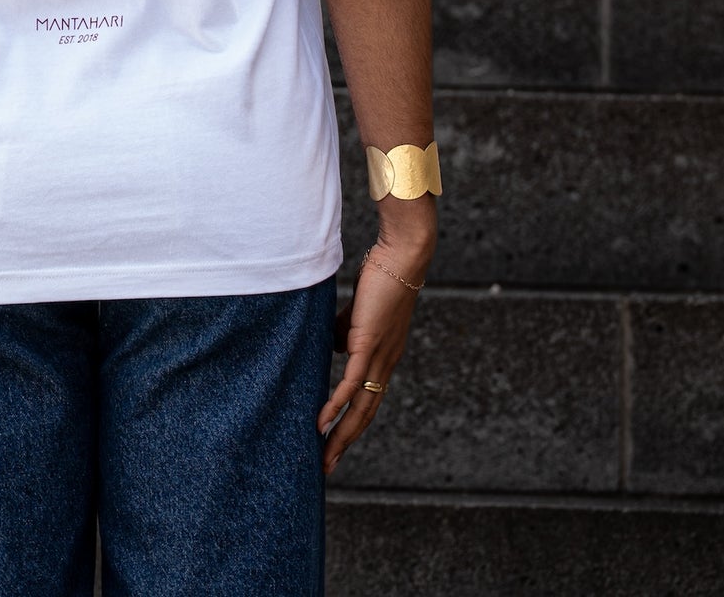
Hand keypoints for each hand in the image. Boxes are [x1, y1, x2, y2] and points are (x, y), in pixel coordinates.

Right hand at [317, 245, 424, 475]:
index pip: (368, 401)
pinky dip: (336, 405)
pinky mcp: (369, 345)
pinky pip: (351, 384)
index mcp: (384, 358)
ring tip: (324, 457)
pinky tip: (322, 422)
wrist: (401, 258)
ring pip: (361, 407)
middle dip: (345, 443)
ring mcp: (379, 357)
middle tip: (326, 466)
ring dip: (341, 435)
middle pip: (366, 415)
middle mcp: (385, 365)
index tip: (335, 444)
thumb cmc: (381, 278)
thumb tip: (332, 349)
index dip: (352, 425)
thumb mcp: (357, 312)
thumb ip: (345, 332)